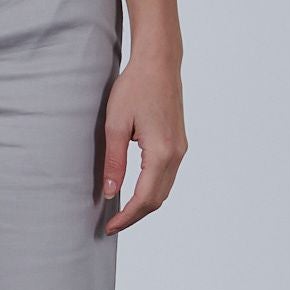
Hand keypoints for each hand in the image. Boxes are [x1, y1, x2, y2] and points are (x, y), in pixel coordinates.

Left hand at [101, 47, 186, 231]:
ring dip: (144, 204)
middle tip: (112, 224)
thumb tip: (111, 192)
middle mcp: (176, 154)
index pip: (145, 198)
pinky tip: (135, 190)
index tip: (109, 226)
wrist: (159, 63)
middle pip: (158, 199)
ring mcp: (180, 148)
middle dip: (135, 215)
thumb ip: (114, 162)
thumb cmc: (135, 87)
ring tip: (121, 211)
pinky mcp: (179, 142)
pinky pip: (167, 175)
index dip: (127, 217)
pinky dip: (152, 189)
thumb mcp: (115, 125)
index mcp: (161, 152)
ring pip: (164, 189)